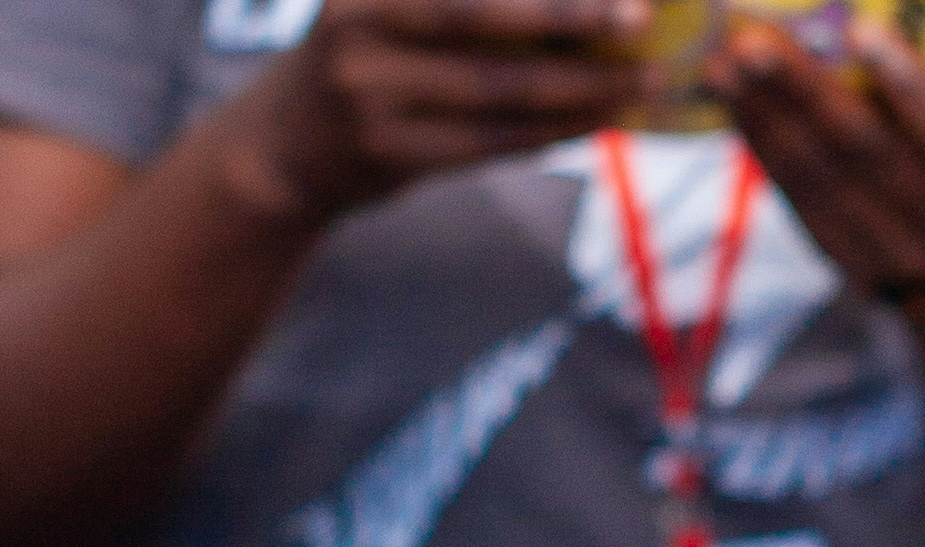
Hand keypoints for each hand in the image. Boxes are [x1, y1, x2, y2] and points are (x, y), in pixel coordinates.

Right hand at [235, 0, 647, 222]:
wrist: (282, 148)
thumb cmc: (365, 59)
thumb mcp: (390, 5)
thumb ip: (464, 1)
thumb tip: (583, 2)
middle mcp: (361, 20)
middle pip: (486, 17)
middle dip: (572, 18)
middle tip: (641, 18)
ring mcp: (369, 91)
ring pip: (498, 91)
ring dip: (579, 90)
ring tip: (639, 82)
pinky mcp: (388, 153)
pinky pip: (490, 142)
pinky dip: (551, 129)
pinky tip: (595, 118)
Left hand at [717, 23, 924, 312]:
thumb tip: (854, 24)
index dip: (906, 84)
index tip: (861, 33)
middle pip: (869, 153)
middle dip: (803, 92)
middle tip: (751, 42)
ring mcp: (902, 254)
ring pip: (825, 182)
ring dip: (766, 121)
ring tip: (723, 68)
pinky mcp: (857, 267)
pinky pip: (804, 204)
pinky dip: (766, 152)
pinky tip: (736, 107)